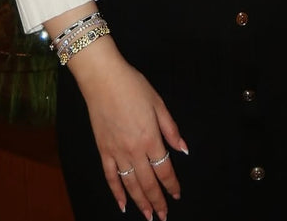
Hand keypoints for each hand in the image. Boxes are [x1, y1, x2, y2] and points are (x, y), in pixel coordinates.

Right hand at [72, 43, 187, 219]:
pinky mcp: (103, 150)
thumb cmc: (133, 86)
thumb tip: (183, 149)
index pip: (165, 170)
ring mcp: (117, 152)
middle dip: (157, 201)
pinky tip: (122, 204)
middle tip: (163, 215)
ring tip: (148, 216)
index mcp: (151, 138)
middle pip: (148, 182)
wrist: (103, 78)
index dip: (172, 185)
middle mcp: (134, 150)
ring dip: (140, 202)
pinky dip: (116, 192)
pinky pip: (110, 176)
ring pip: (130, 184)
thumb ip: (171, 129)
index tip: (177, 195)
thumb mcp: (158, 103)